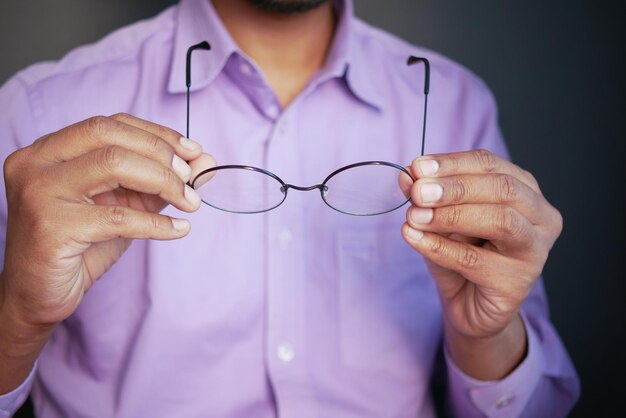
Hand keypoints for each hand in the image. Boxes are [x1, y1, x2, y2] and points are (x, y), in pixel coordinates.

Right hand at [1, 113, 214, 326]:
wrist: (38, 294)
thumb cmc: (81, 245)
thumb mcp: (124, 204)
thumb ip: (160, 180)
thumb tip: (206, 160)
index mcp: (49, 149)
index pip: (109, 124)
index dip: (157, 133)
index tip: (193, 151)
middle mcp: (36, 161)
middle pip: (110, 136)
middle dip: (161, 154)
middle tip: (192, 178)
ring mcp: (39, 191)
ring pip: (113, 164)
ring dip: (164, 181)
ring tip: (190, 202)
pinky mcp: (51, 227)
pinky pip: (118, 217)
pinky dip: (157, 222)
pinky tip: (179, 229)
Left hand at [400, 149, 561, 375]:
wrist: (468, 306)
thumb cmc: (461, 253)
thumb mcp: (439, 218)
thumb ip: (426, 196)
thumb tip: (406, 176)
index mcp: (525, 190)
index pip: (491, 164)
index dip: (453, 163)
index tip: (418, 166)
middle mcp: (540, 217)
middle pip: (502, 189)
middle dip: (455, 187)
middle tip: (417, 192)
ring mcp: (535, 251)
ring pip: (500, 221)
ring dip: (451, 215)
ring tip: (415, 216)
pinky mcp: (517, 283)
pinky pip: (475, 260)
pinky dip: (439, 247)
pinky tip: (413, 238)